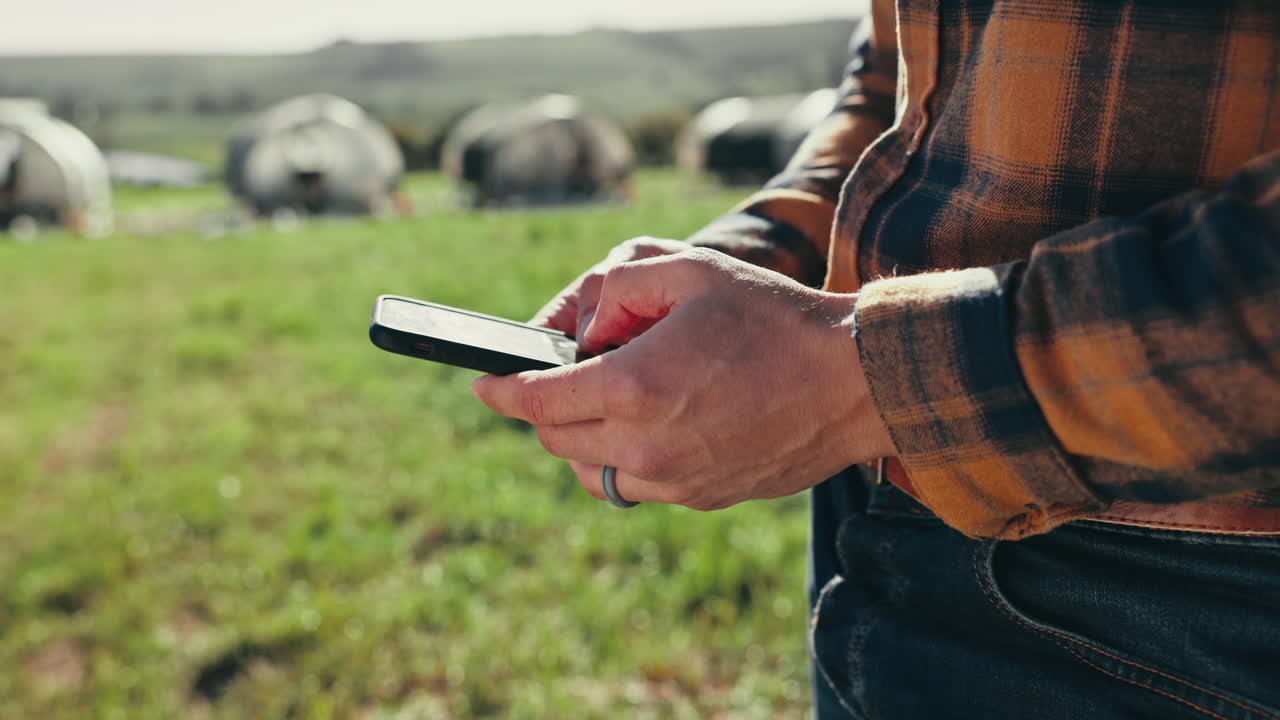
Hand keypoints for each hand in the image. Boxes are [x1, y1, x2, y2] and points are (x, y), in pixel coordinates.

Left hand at [472, 248, 895, 509]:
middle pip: (557, 439)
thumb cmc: (775, 318)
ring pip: (592, 472)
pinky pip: (638, 485)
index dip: (503, 390)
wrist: (856, 382)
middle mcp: (648, 444)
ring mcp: (676, 480)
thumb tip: (577, 327)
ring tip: (620, 398)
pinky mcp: (702, 498)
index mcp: (636, 386)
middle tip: (579, 370)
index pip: (536, 401)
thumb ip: (617, 286)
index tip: (485, 384)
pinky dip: (630, 457)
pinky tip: (664, 421)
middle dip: (548, 406)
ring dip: (586, 437)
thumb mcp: (691, 271)